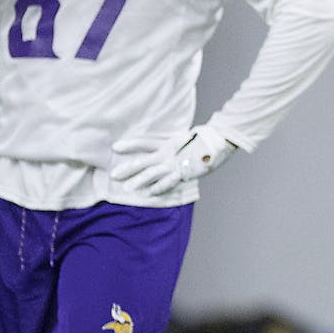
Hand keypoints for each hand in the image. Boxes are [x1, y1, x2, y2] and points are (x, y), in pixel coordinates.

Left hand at [111, 126, 237, 195]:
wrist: (220, 139)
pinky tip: (149, 193)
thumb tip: (162, 152)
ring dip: (140, 180)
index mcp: (167, 143)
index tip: (114, 147)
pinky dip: (159, 186)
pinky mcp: (184, 172)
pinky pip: (169, 181)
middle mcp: (168, 153)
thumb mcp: (184, 141)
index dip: (130, 145)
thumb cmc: (203, 141)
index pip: (144, 143)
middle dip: (128, 168)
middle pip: (143, 160)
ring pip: (153, 172)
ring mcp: (175, 163)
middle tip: (113, 175)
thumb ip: (172, 147)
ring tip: (127, 188)